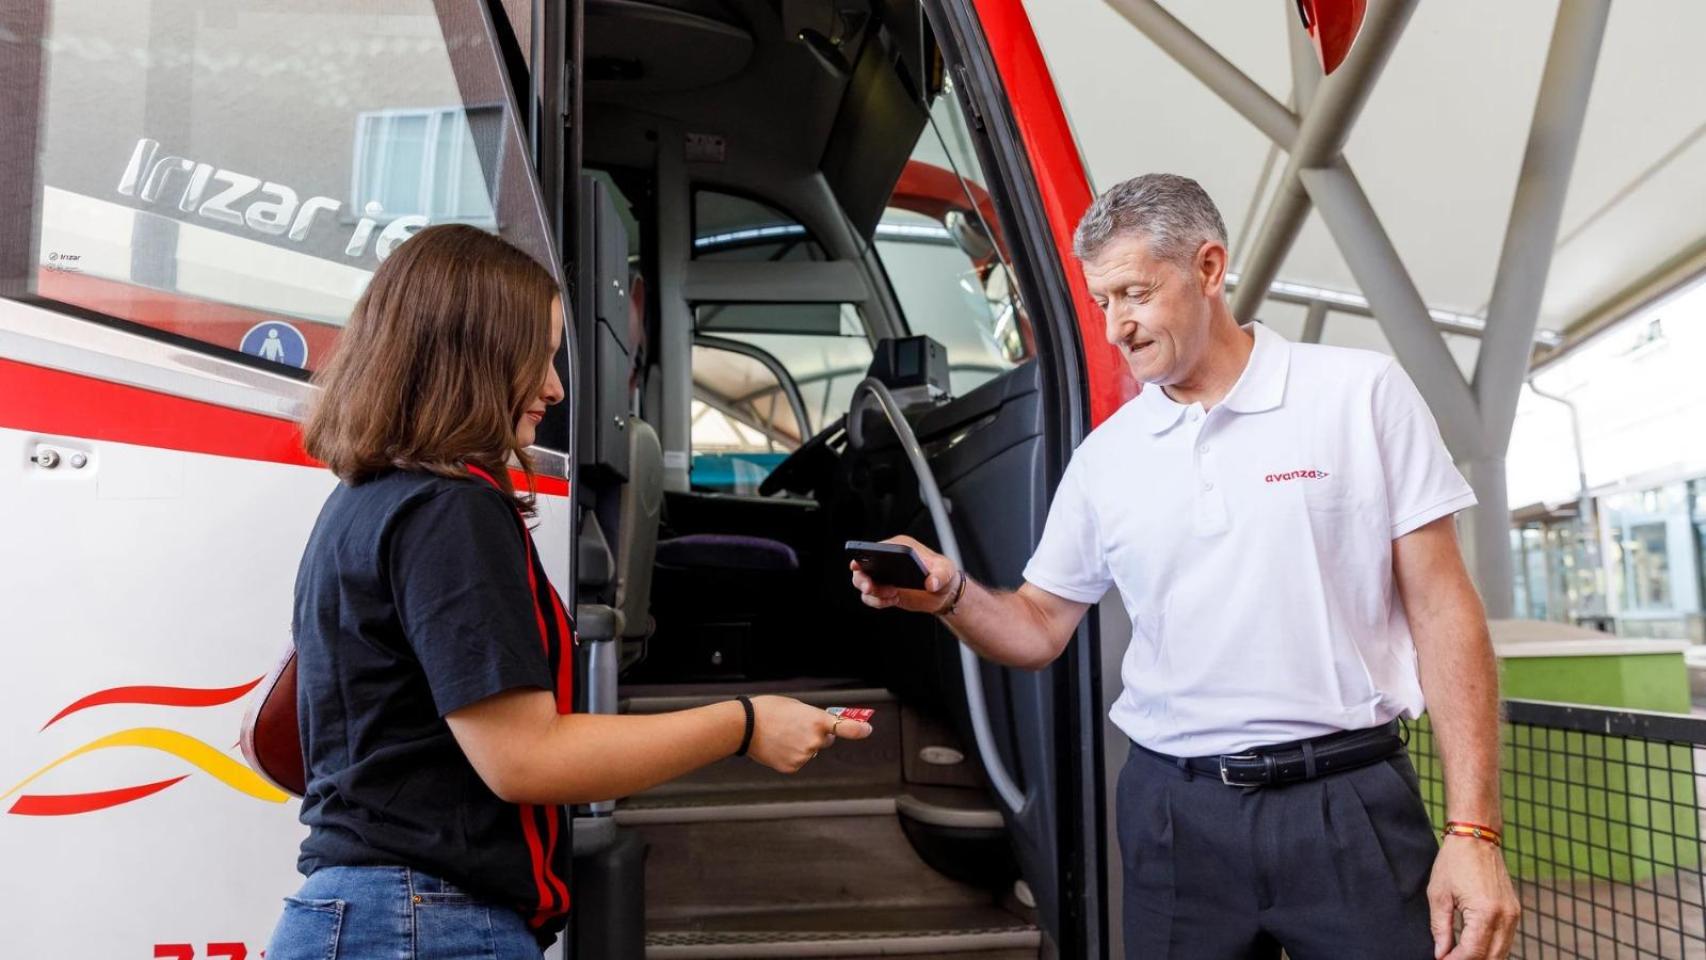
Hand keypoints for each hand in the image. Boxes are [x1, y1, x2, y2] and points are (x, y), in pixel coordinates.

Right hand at [745, 696, 872, 772]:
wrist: (745, 726)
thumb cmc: (768, 710)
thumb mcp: (796, 706)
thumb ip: (813, 718)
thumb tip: (822, 727)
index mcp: (817, 721)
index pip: (846, 728)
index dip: (859, 730)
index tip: (867, 730)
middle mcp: (814, 740)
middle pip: (826, 740)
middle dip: (818, 735)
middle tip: (798, 726)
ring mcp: (804, 756)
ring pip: (810, 752)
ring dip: (802, 745)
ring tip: (783, 735)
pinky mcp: (792, 767)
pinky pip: (798, 761)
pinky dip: (791, 755)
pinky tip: (778, 746)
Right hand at [848, 535, 957, 613]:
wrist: (943, 593)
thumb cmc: (944, 575)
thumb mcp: (946, 571)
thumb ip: (941, 575)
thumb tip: (931, 583)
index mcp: (900, 547)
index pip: (877, 548)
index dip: (864, 555)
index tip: (858, 564)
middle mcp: (887, 560)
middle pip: (863, 567)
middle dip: (862, 578)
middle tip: (870, 587)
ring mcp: (884, 576)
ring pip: (863, 583)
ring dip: (871, 592)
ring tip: (891, 595)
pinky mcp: (884, 591)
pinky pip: (871, 598)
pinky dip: (878, 602)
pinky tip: (893, 600)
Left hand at [1428, 834, 1519, 958]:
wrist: (1476, 838)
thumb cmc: (1453, 862)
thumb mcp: (1438, 895)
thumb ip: (1440, 928)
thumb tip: (1441, 954)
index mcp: (1485, 913)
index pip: (1472, 952)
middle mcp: (1505, 917)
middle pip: (1491, 957)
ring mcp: (1513, 915)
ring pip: (1502, 953)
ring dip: (1483, 959)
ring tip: (1460, 956)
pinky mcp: (1515, 911)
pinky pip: (1506, 940)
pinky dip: (1492, 950)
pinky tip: (1475, 950)